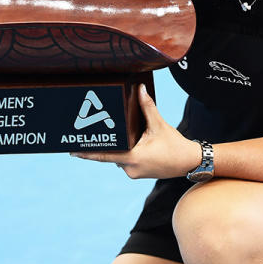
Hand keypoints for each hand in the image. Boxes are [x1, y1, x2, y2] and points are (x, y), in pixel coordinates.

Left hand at [72, 84, 200, 178]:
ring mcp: (134, 173)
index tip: (72, 151)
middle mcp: (130, 168)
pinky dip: (127, 153)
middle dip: (108, 144)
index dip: (87, 153)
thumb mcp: (159, 125)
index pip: (104, 155)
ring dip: (120, 149)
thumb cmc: (175, 144)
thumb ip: (147, 107)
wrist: (189, 161)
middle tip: (96, 133)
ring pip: (119, 158)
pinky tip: (134, 145)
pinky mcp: (138, 174)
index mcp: (133, 157)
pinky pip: (126, 162)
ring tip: (124, 138)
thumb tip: (140, 89)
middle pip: (111, 155)